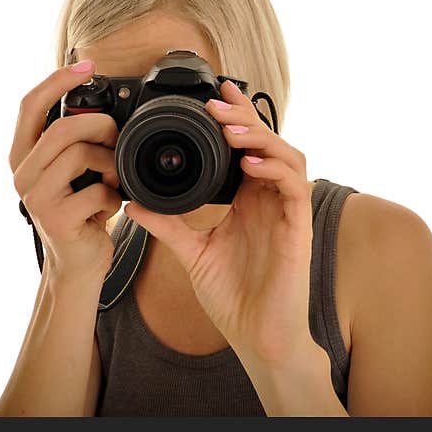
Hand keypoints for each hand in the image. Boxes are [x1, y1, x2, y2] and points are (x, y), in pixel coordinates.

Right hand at [10, 60, 122, 283]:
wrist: (78, 264)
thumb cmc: (80, 211)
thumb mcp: (73, 171)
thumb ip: (76, 142)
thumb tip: (104, 107)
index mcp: (23, 154)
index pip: (29, 104)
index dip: (57, 80)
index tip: (87, 65)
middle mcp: (21, 174)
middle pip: (62, 128)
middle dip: (100, 127)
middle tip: (117, 139)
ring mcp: (35, 197)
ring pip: (80, 156)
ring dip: (110, 164)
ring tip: (114, 179)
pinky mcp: (56, 218)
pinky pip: (98, 190)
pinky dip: (115, 196)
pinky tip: (110, 207)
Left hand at [124, 80, 316, 365]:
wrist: (257, 337)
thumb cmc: (233, 296)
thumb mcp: (192, 253)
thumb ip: (167, 225)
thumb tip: (132, 202)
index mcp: (249, 201)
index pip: (247, 148)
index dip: (236, 118)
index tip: (214, 94)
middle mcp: (270, 201)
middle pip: (268, 143)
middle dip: (244, 118)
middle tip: (216, 103)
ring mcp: (287, 213)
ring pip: (287, 156)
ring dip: (260, 138)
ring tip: (230, 128)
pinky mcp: (299, 231)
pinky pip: (296, 189)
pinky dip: (275, 171)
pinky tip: (249, 165)